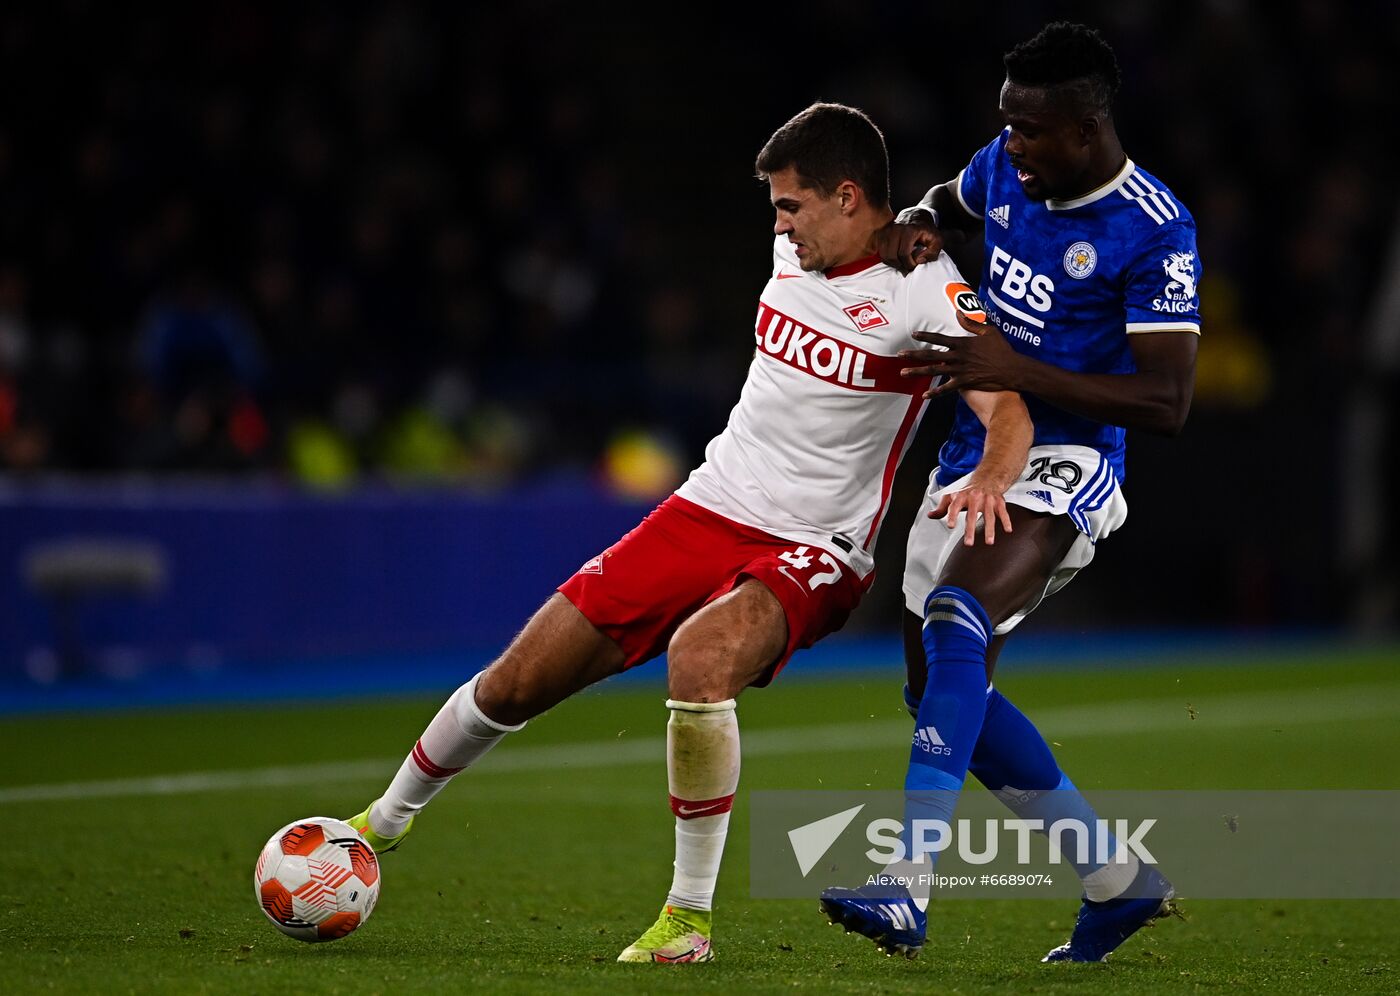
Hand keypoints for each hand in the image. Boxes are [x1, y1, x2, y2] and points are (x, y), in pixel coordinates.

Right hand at [874, 215, 943, 272]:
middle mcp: (895, 229)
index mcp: (909, 230)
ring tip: (902, 265)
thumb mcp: (937, 240)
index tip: (914, 266)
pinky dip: (887, 258)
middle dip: (900, 266)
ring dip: (893, 263)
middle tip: (907, 269)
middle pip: (892, 256)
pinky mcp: (881, 233)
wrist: (916, 215)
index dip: (909, 264)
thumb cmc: (926, 229)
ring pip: (884, 255)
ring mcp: (886, 230)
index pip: (904, 254)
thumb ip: (932, 253)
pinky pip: (880, 251)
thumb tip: (918, 260)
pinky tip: (896, 259)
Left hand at [900, 311, 1024, 396]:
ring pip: (934, 371)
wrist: (1012, 369)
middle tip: (899, 354)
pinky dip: (935, 392)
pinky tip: (924, 395)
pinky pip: (947, 388)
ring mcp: (960, 370)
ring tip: (903, 373)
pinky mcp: (965, 382)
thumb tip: (959, 313)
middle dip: (913, 355)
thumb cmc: (1002, 349)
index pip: (940, 338)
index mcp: (962, 343)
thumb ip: (971, 323)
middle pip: (931, 355)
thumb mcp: (988, 331)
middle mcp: (958, 356)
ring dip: (917, 372)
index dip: (926, 336)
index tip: (913, 334)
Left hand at [929, 481, 1013, 545]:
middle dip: (971, 530)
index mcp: (961, 497)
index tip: (950, 525)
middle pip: (972, 515)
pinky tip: (1007, 530)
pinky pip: (1003, 512)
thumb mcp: (952, 497)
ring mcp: (988, 500)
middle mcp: (975, 498)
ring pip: (989, 516)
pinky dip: (1006, 521)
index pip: (954, 506)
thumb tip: (930, 516)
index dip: (952, 515)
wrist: (986, 479)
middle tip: (969, 543)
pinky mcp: (999, 502)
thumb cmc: (967, 492)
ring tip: (989, 542)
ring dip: (990, 530)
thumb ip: (942, 508)